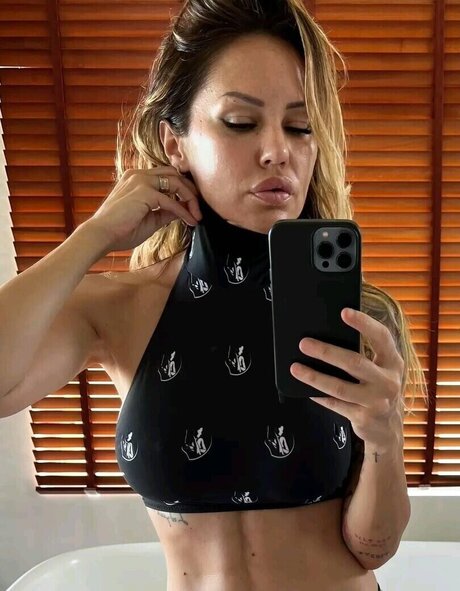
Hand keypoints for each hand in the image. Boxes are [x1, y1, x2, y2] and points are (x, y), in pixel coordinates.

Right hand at [88, 166, 201, 253]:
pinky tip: (190, 221)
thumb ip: (165, 212)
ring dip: (190, 199)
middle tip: (199, 207)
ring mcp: (141, 181)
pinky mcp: (144, 192)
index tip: (192, 204)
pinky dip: (183, 212)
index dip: (182, 188)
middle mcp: (139, 174)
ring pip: (176, 182)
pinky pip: (171, 201)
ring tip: (197, 215)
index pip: (166, 175)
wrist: (101, 235)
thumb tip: (183, 210)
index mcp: (137, 178)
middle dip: (190, 190)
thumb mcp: (149, 219)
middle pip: (174, 174)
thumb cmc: (120, 230)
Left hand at [290, 307, 404, 449]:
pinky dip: (319, 395)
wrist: (388, 429)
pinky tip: (305, 389)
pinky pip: (335, 404)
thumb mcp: (381, 370)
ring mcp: (377, 402)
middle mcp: (388, 381)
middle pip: (355, 362)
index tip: (344, 312)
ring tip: (295, 368)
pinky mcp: (364, 418)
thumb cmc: (378, 389)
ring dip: (314, 376)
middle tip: (304, 343)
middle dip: (327, 352)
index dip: (364, 323)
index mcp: (393, 362)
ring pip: (340, 387)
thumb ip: (366, 354)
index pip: (382, 337)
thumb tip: (327, 336)